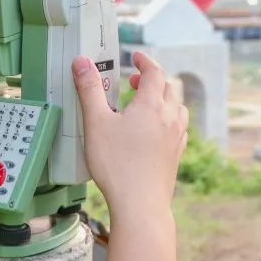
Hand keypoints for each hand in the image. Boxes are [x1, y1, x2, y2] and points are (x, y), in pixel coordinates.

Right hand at [73, 52, 187, 219]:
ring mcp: (176, 137)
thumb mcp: (96, 123)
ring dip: (164, 98)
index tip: (136, 56)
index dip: (145, 61)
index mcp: (151, 105)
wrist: (140, 205)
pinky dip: (169, 118)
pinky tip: (156, 129)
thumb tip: (82, 62)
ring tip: (145, 103)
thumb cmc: (116, 164)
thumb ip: (89, 90)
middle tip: (133, 81)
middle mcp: (169, 117)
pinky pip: (179, 127)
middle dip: (153, 79)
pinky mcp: (176, 155)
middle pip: (169, 87)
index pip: (155, 72)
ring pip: (178, 107)